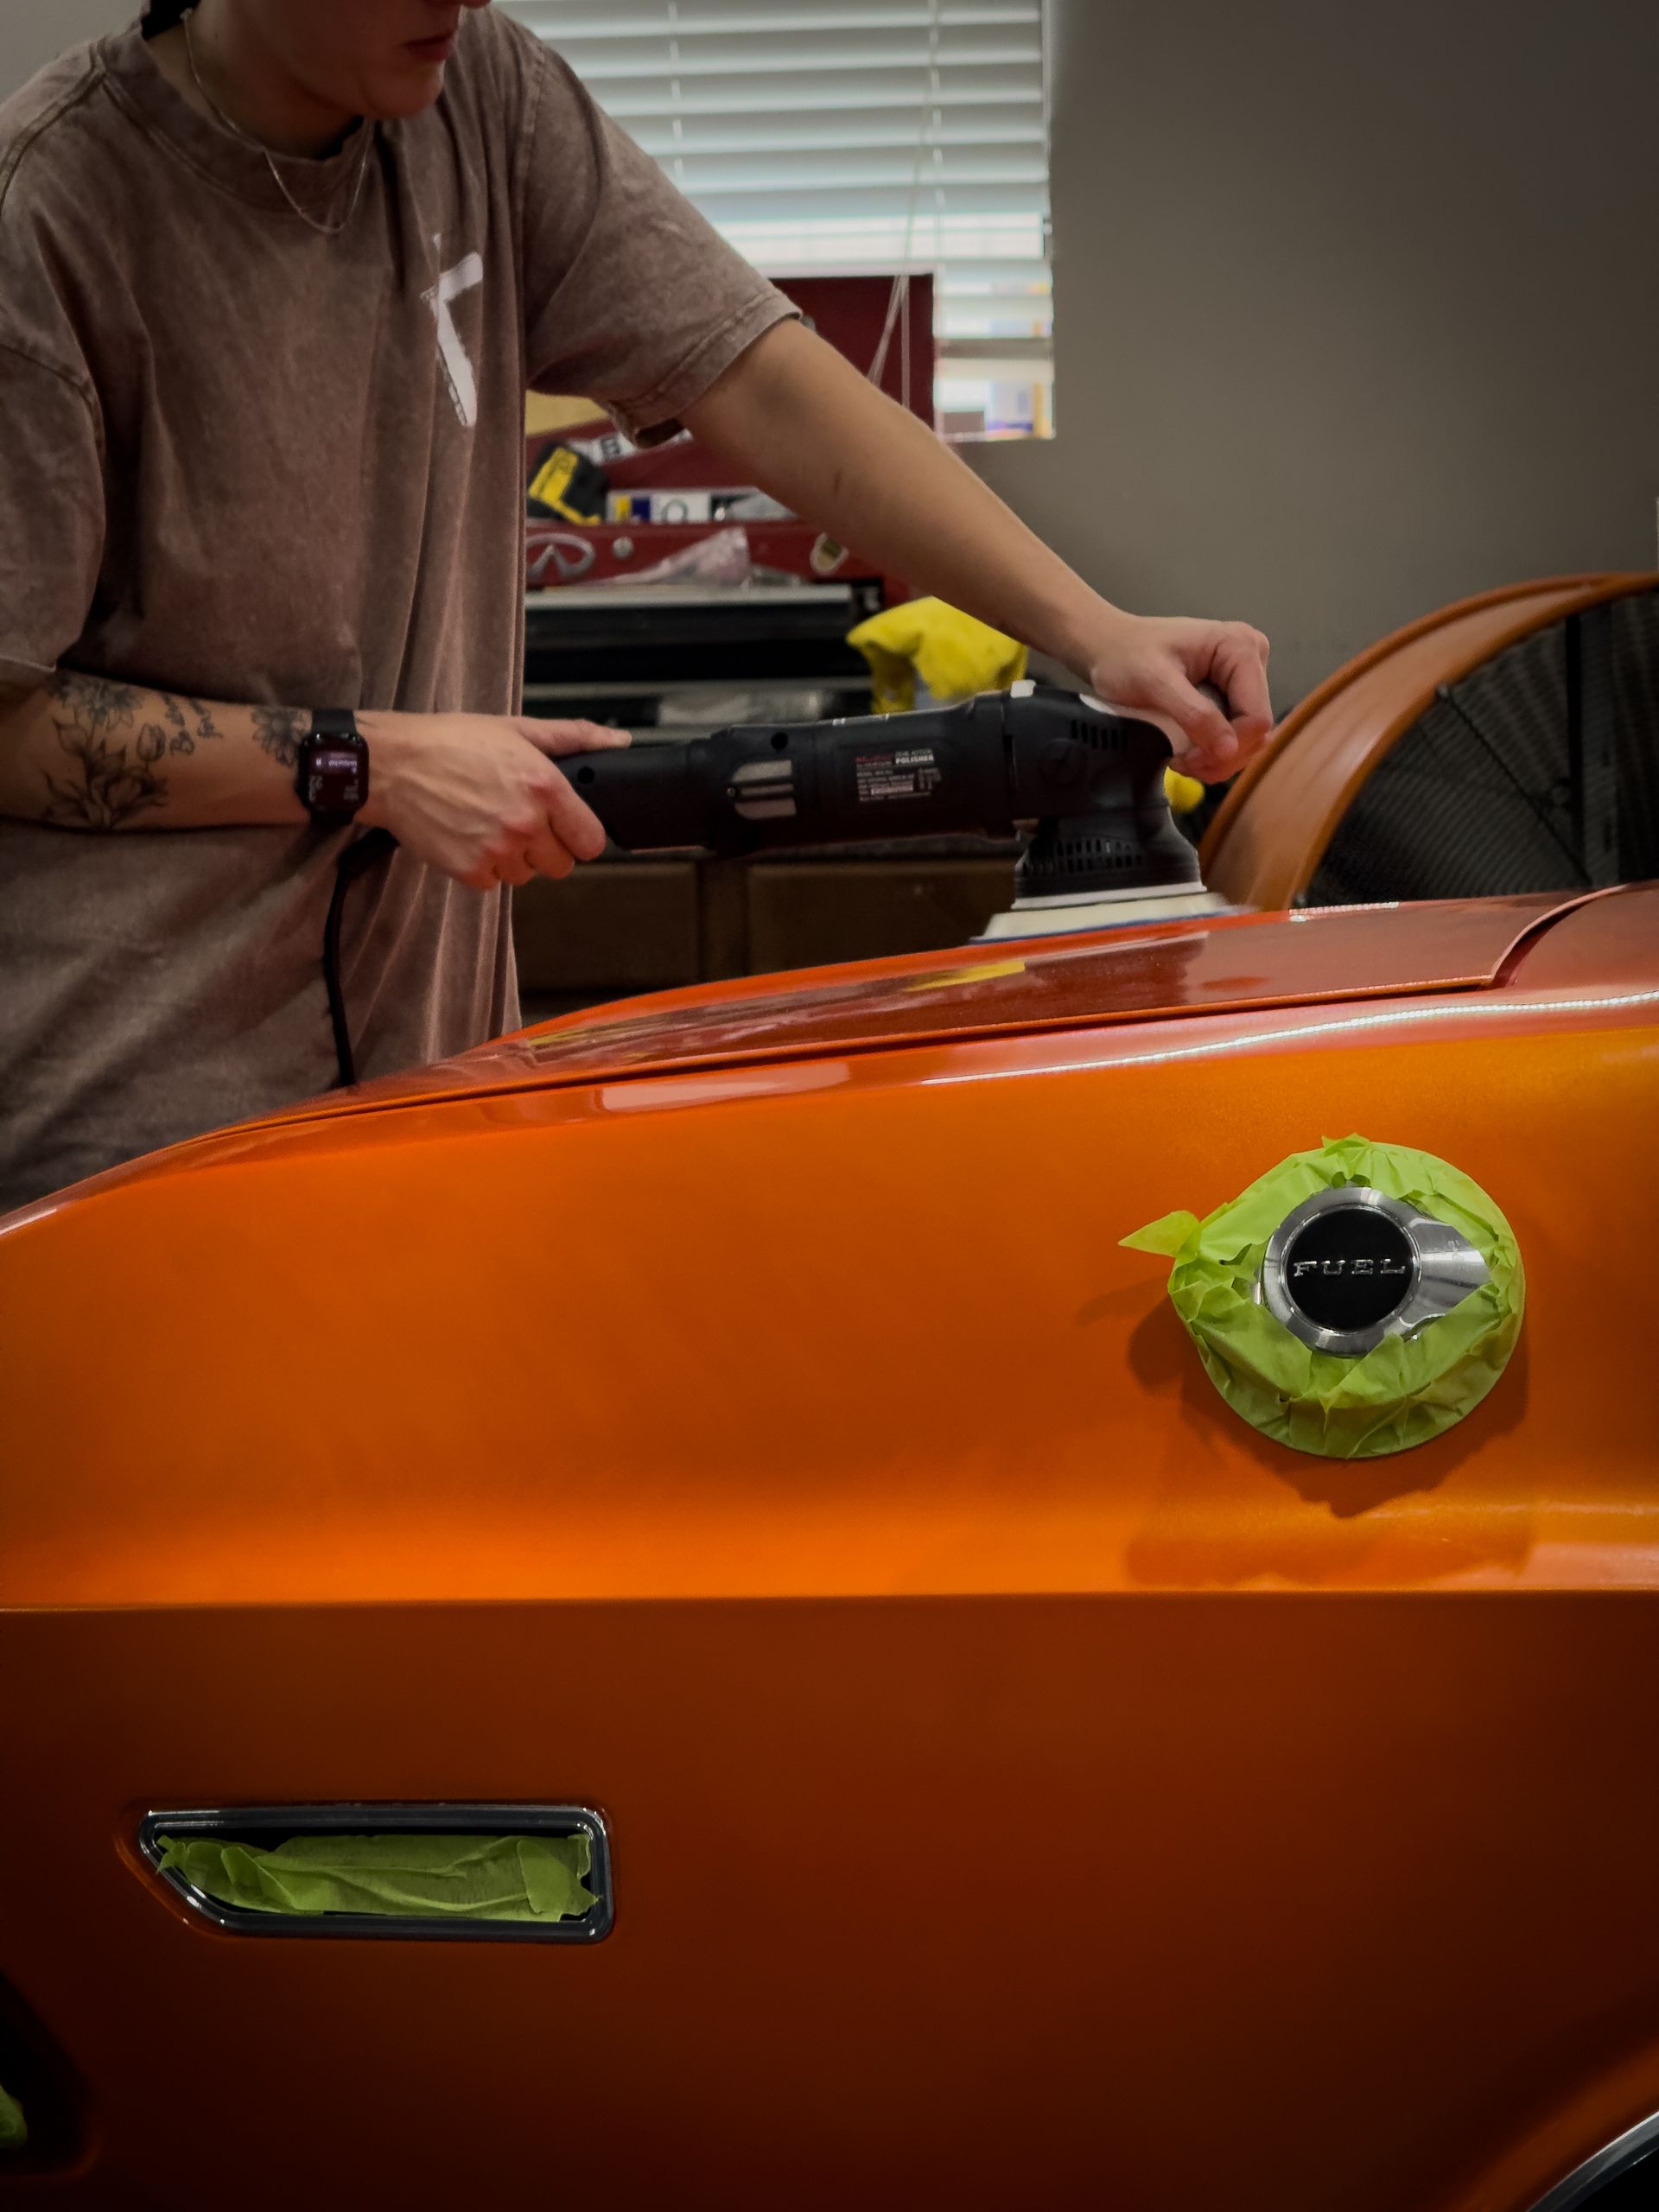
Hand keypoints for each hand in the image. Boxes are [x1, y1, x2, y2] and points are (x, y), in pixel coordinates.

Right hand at [360, 712, 629, 888]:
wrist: (390, 765)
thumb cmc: (450, 743)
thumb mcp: (515, 729)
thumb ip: (573, 737)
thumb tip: (618, 743)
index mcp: (545, 787)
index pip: (591, 841)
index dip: (580, 835)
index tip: (566, 828)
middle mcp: (525, 823)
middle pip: (562, 865)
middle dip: (547, 847)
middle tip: (520, 821)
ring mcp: (498, 850)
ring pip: (527, 875)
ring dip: (514, 857)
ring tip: (487, 823)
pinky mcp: (470, 871)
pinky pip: (494, 883)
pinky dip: (484, 867)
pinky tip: (469, 836)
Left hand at [1085, 614, 1273, 781]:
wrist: (1110, 648)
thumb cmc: (1126, 656)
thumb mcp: (1155, 682)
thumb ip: (1194, 714)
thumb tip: (1229, 749)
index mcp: (1241, 647)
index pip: (1256, 716)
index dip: (1229, 747)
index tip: (1190, 760)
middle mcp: (1252, 659)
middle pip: (1255, 731)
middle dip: (1220, 756)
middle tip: (1182, 763)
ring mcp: (1244, 679)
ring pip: (1247, 739)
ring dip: (1216, 759)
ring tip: (1182, 759)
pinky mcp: (1232, 695)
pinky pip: (1234, 736)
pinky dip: (1212, 753)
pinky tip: (1187, 753)